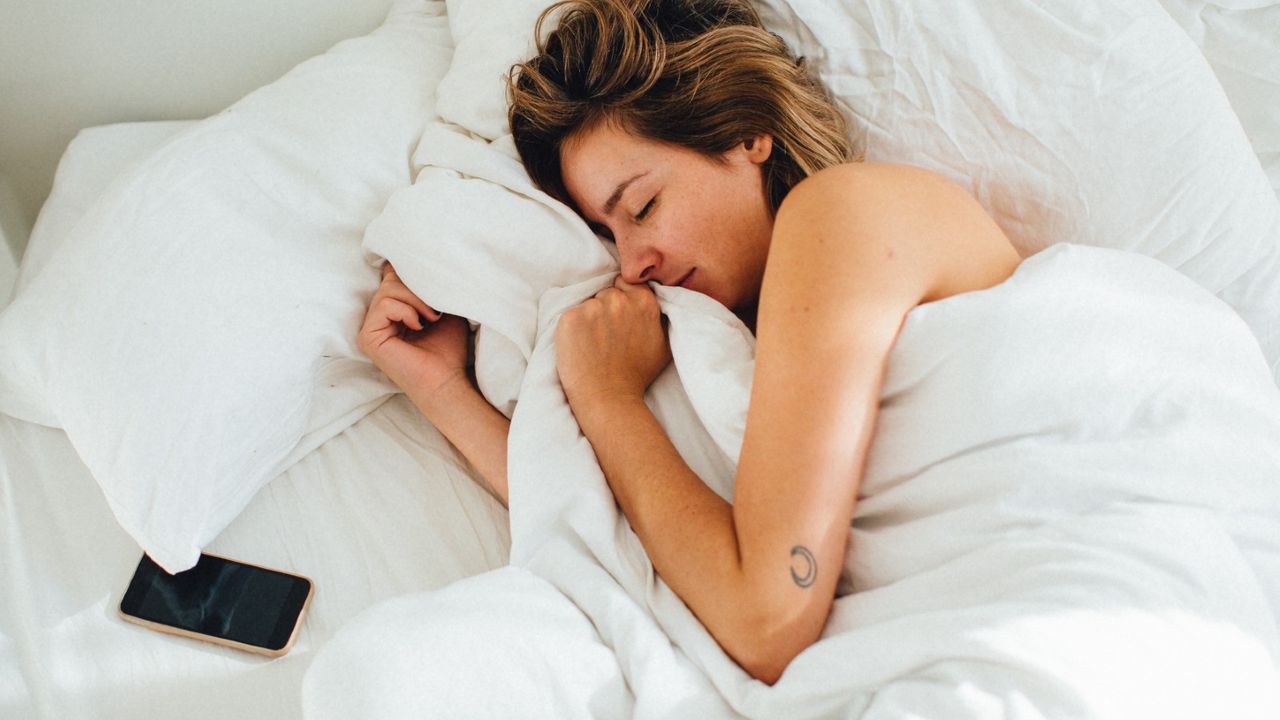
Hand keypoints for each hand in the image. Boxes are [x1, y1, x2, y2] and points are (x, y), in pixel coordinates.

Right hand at [357, 262, 469, 398]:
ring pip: (387, 290)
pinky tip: (419, 326)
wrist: (447, 380)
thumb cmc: (449, 348)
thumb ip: (429, 285)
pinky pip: (384, 305)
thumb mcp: (443, 307)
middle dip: (417, 288)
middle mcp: (377, 319)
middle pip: (390, 280)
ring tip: (431, 318)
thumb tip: (421, 258)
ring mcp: (370, 329)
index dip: (411, 274)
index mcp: (392, 312)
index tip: (432, 281)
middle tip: (437, 309)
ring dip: (416, 300)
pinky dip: (407, 311)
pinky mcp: (368, 337)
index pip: (392, 277)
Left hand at [555, 276, 671, 413]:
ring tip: (594, 344)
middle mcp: (619, 300)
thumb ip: (660, 315)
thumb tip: (659, 298)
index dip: (622, 299)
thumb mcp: (664, 343)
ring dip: (589, 319)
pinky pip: (570, 315)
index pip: (625, 282)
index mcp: (644, 301)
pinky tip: (581, 347)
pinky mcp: (570, 318)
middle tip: (607, 337)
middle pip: (606, 292)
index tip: (619, 318)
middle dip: (606, 309)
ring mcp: (593, 308)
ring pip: (588, 304)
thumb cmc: (636, 375)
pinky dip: (573, 329)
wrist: (609, 397)